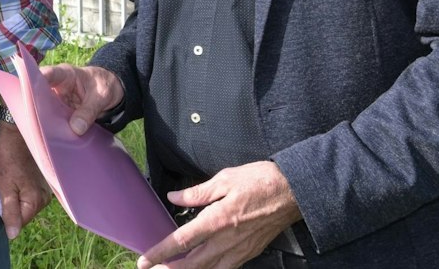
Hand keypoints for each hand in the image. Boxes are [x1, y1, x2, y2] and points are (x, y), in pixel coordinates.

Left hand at [0, 119, 51, 238]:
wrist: (16, 133)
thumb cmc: (8, 158)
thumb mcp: (4, 187)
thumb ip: (10, 212)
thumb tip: (12, 235)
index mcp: (36, 201)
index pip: (19, 223)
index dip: (6, 216)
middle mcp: (45, 198)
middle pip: (25, 214)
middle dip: (12, 207)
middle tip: (1, 189)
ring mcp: (46, 189)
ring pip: (27, 204)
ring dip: (17, 198)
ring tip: (7, 182)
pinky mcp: (44, 181)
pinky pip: (31, 194)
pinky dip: (21, 190)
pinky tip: (15, 178)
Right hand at [40, 63, 123, 134]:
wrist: (112, 92)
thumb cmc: (105, 85)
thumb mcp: (101, 96)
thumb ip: (89, 110)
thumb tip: (75, 129)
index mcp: (65, 74)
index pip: (48, 74)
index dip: (35, 79)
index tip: (29, 89)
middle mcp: (56, 87)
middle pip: (39, 94)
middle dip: (34, 106)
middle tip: (33, 121)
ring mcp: (57, 101)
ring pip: (44, 110)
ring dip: (43, 121)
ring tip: (42, 135)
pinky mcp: (60, 113)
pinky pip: (53, 121)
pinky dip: (53, 129)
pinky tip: (51, 139)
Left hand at [135, 160, 301, 268]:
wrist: (294, 193)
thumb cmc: (260, 181)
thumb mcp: (226, 178)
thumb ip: (198, 192)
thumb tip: (174, 197)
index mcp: (218, 220)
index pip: (182, 241)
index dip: (161, 252)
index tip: (144, 260)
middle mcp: (227, 241)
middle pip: (193, 264)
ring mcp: (240, 251)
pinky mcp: (250, 253)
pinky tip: (203, 267)